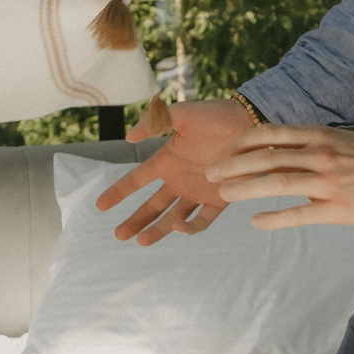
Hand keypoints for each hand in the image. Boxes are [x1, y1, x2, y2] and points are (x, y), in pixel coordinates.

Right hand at [94, 98, 251, 244]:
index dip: (119, 192)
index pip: (137, 180)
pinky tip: (179, 227)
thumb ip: (155, 122)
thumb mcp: (181, 114)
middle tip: (119, 235)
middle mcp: (179, 179)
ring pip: (172, 217)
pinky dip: (191, 226)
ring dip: (157, 229)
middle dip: (135, 220)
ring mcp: (198, 191)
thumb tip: (129, 137)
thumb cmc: (216, 115)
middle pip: (152, 205)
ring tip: (141, 240)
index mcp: (167, 160)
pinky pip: (202, 219)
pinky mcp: (219, 200)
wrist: (252, 121)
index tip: (100, 205)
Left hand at [208, 123, 353, 228]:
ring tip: (223, 194)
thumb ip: (308, 145)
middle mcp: (319, 156)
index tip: (224, 150)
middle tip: (209, 172)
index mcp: (318, 136)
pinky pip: (300, 214)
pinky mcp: (337, 209)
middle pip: (266, 158)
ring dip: (246, 188)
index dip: (242, 142)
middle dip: (233, 165)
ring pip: (277, 184)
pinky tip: (256, 221)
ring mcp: (327, 183)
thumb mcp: (337, 140)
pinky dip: (275, 218)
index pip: (270, 134)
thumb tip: (275, 151)